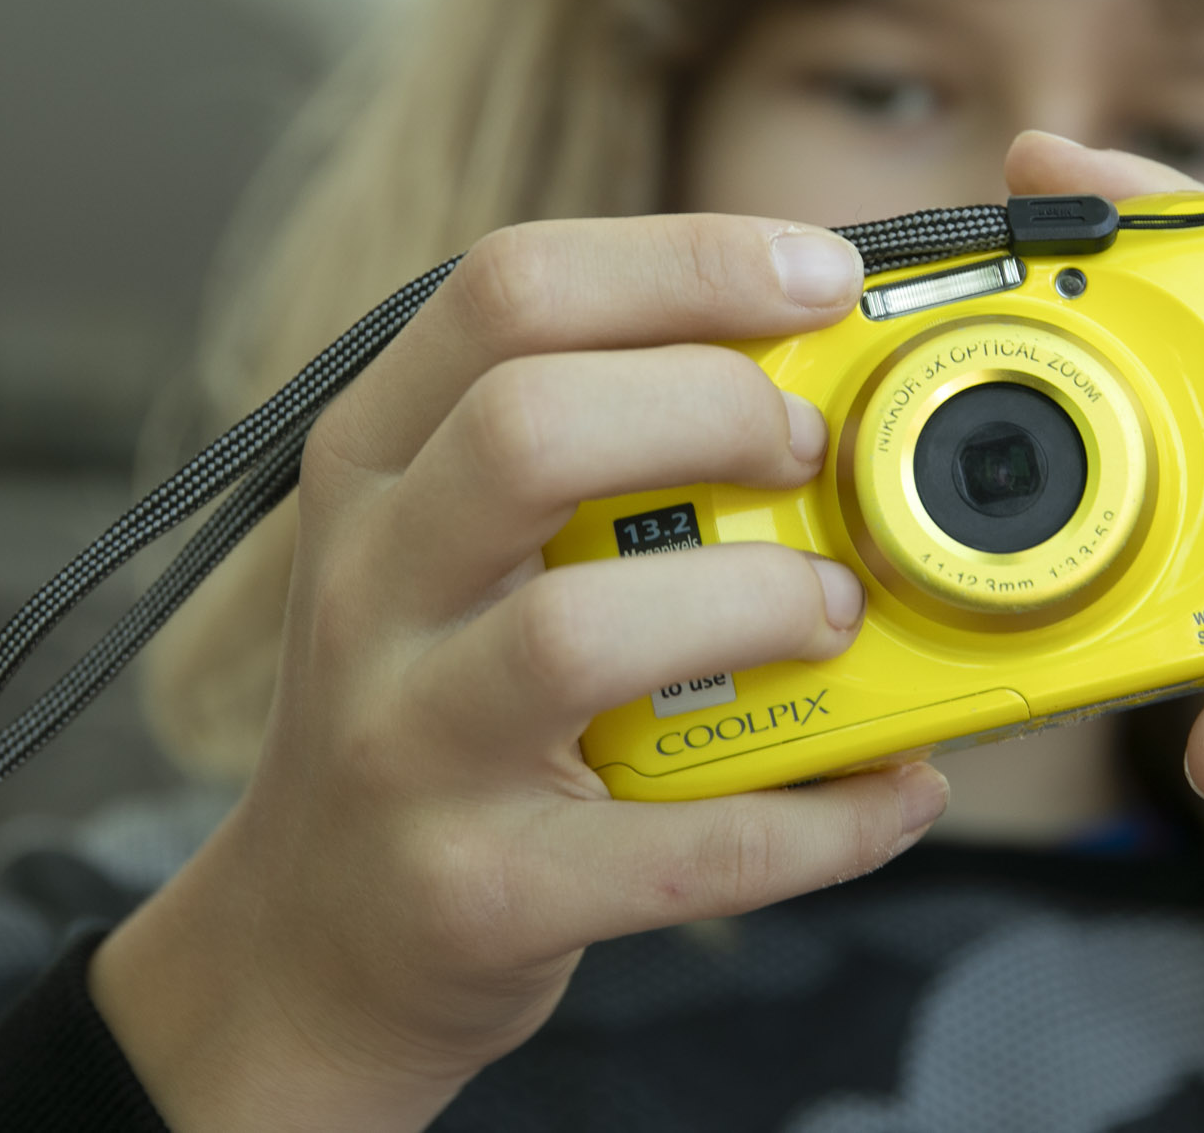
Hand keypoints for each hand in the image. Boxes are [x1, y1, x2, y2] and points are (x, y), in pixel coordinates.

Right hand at [91, 216, 947, 1132]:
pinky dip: (817, 817)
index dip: (685, 263)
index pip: (507, 293)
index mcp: (373, 462)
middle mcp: (369, 584)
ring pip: (576, 632)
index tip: (823, 273)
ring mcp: (407, 742)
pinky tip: (891, 789)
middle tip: (811, 448)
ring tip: (835, 612)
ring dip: (753, 604)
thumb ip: (586, 440)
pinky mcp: (477, 889)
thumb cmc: (433, 702)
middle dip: (713, 409)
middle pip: (528, 428)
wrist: (312, 940)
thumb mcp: (451, 541)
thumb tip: (822, 364)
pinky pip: (678, 848)